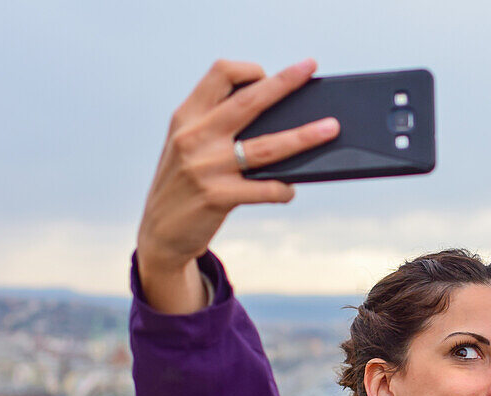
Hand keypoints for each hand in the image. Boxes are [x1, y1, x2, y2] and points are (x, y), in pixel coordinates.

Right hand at [136, 58, 339, 312]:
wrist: (159, 233)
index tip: (269, 75)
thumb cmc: (184, 184)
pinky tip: (289, 190)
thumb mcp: (188, 146)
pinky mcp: (217, 197)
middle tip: (310, 67)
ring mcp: (205, 167)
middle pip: (249, 101)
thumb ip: (217, 127)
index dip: (248, 69)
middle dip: (285, 82)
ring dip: (304, 136)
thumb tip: (279, 119)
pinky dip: (283, 189)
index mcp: (187, 116)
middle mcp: (195, 136)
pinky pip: (265, 189)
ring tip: (330, 129)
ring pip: (267, 147)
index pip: (219, 74)